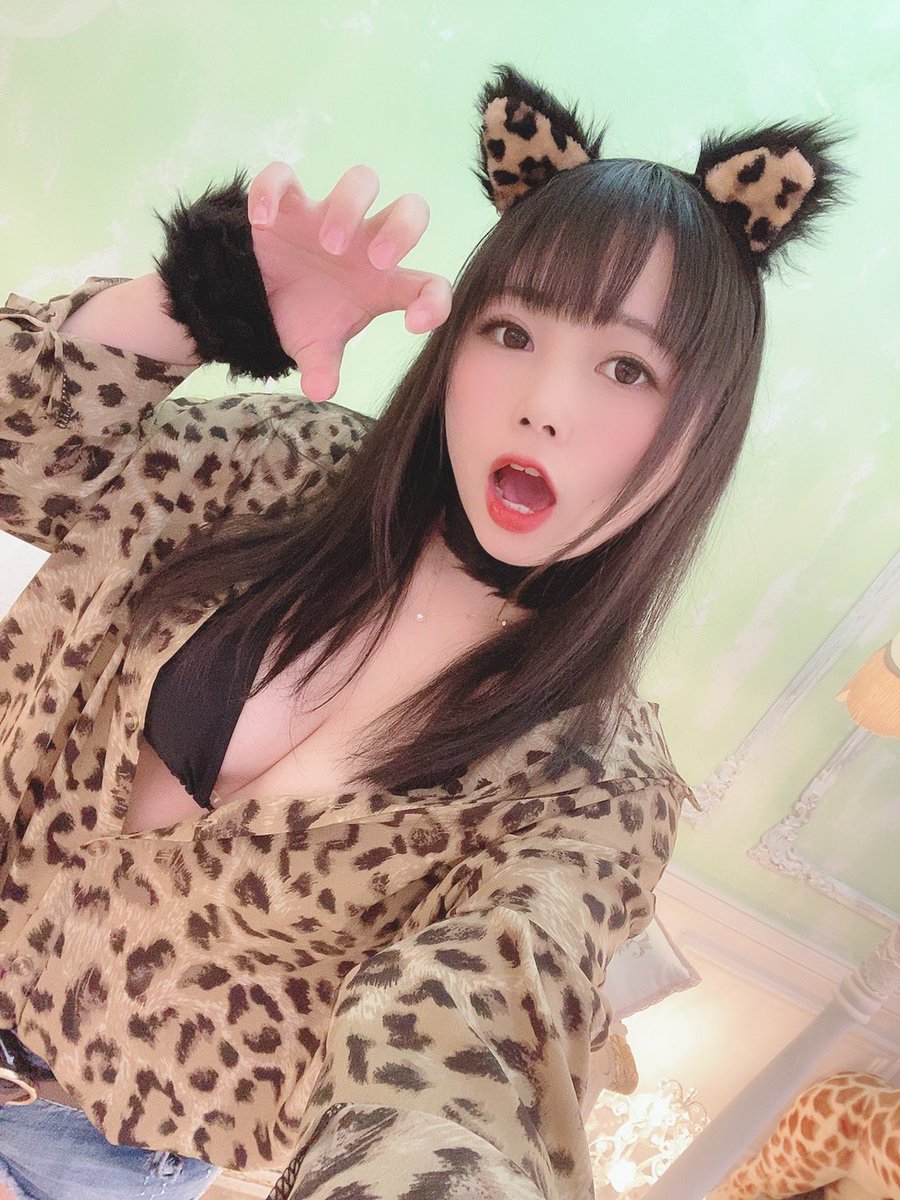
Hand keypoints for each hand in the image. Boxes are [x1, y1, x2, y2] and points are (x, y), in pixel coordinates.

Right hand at [247, 162, 452, 401]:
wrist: (255, 297)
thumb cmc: (300, 316)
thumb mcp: (313, 348)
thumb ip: (323, 368)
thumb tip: (320, 391)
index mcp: (381, 283)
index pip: (429, 284)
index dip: (435, 302)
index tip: (413, 323)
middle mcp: (363, 243)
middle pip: (411, 209)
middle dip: (401, 229)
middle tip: (375, 261)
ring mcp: (326, 217)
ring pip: (362, 180)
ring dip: (350, 208)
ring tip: (328, 246)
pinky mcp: (287, 203)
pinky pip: (284, 177)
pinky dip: (272, 190)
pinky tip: (261, 222)